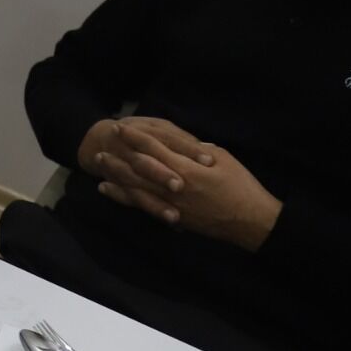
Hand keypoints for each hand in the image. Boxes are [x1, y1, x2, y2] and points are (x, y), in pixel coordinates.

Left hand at [83, 118, 281, 250]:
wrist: (251, 222)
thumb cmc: (242, 187)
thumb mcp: (224, 159)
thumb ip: (198, 150)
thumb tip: (181, 143)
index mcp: (186, 169)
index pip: (153, 149)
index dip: (135, 137)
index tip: (119, 128)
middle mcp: (173, 187)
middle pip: (138, 169)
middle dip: (118, 157)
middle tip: (100, 147)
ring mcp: (171, 204)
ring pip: (135, 188)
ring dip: (115, 176)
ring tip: (98, 166)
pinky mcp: (173, 218)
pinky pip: (143, 206)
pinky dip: (124, 197)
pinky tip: (110, 191)